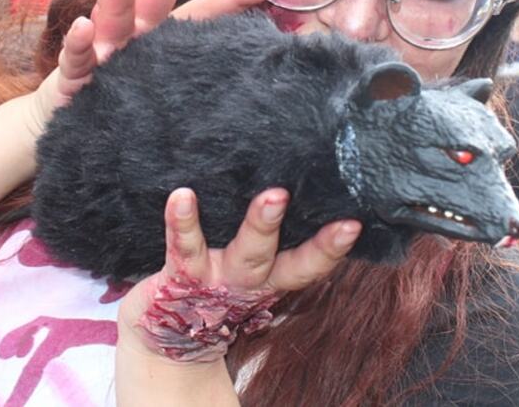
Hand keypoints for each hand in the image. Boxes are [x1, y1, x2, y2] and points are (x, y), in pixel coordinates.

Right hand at [26, 0, 277, 131]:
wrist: (71, 124)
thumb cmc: (123, 97)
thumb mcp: (166, 81)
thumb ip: (200, 67)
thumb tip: (260, 62)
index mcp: (160, 33)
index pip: (201, 9)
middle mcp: (132, 32)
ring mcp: (101, 48)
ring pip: (113, 8)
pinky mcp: (73, 74)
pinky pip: (76, 56)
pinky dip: (79, 41)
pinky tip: (86, 27)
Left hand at [117, 188, 360, 364]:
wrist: (163, 338)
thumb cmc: (209, 288)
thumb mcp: (243, 270)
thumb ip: (263, 238)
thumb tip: (291, 180)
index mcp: (269, 279)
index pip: (310, 265)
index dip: (332, 248)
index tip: (355, 223)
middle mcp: (248, 282)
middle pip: (287, 261)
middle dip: (316, 243)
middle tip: (336, 213)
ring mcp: (216, 280)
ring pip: (245, 253)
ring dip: (262, 225)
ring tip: (274, 197)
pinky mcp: (179, 277)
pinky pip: (183, 247)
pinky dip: (183, 221)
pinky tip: (182, 196)